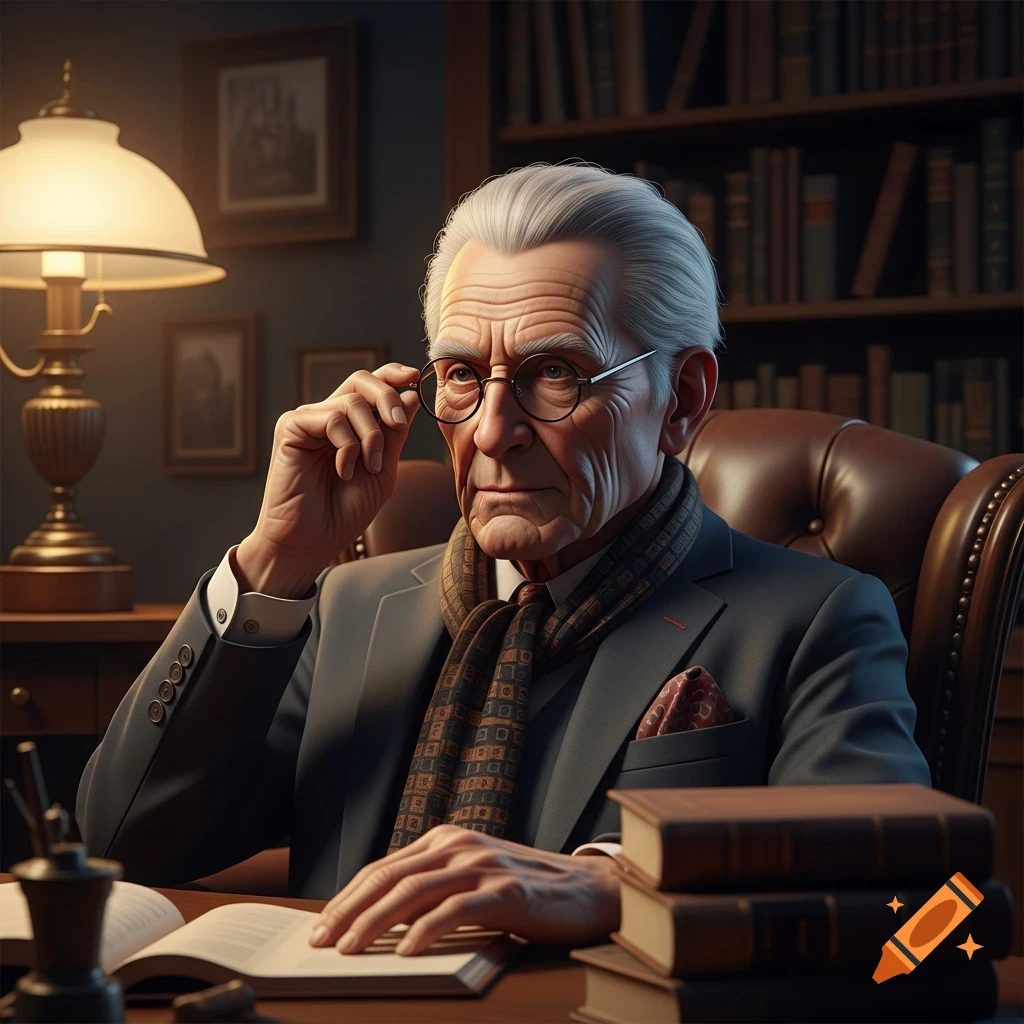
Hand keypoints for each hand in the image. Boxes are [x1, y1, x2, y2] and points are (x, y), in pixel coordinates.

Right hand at [236, 363, 422, 596]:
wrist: (310, 542)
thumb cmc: (343, 514)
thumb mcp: (382, 471)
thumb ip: (394, 435)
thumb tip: (411, 396)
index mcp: (349, 427)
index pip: (370, 386)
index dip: (392, 376)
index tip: (414, 378)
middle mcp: (327, 418)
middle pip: (361, 381)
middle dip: (388, 397)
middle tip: (399, 423)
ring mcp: (308, 421)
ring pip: (352, 401)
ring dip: (371, 435)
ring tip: (367, 467)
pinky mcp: (291, 428)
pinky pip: (331, 417)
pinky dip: (347, 445)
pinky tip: (343, 470)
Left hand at [307, 825, 620, 955]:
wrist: (585, 890)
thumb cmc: (524, 890)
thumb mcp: (472, 877)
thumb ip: (433, 887)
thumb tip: (378, 920)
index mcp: (446, 838)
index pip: (383, 867)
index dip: (348, 897)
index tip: (323, 925)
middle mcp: (459, 844)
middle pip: (390, 876)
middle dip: (350, 910)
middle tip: (324, 941)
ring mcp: (482, 864)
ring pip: (414, 891)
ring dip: (376, 922)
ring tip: (352, 949)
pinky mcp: (505, 890)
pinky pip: (455, 910)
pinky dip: (426, 930)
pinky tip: (407, 952)